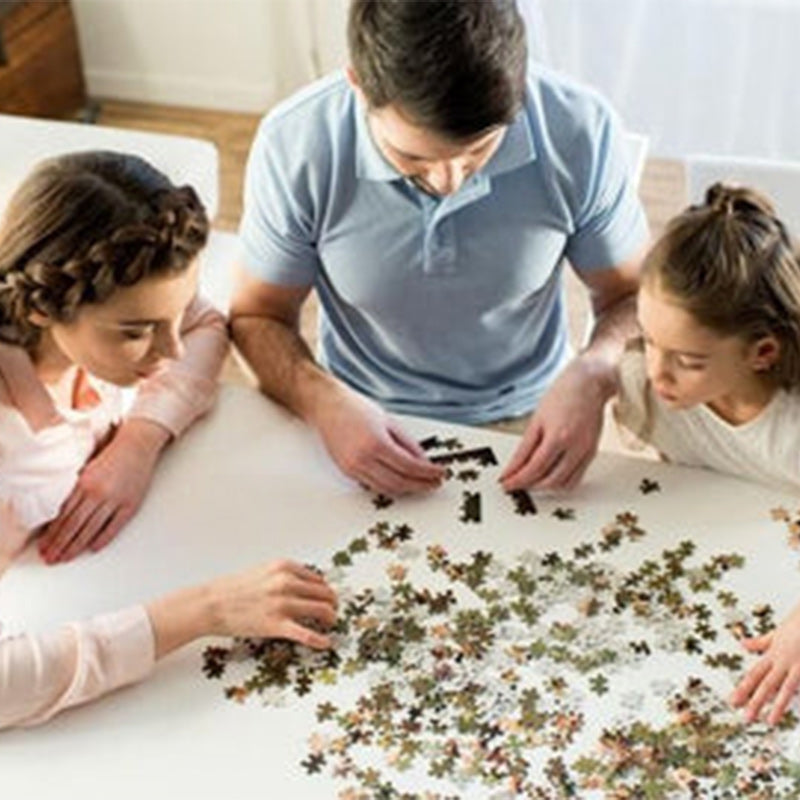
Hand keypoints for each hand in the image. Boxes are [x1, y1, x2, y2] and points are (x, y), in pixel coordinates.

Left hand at [37, 419, 169, 563]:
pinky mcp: (130, 505)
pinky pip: (113, 527)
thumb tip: (60, 512)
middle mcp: (97, 493)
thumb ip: (75, 488)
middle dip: (59, 545)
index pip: (63, 515)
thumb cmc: (111, 454)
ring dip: (75, 546)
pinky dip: (102, 539)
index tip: (44, 546)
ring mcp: (114, 500)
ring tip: (65, 558)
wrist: (137, 445)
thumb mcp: (87, 469)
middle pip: (73, 526)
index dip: (52, 534)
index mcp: (83, 483)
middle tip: (50, 558)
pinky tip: (92, 548)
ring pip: (90, 529)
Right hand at [147, 560, 338, 656]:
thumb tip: (306, 586)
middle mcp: (287, 583)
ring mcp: (282, 604)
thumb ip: (285, 576)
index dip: (325, 590)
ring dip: (330, 618)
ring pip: (322, 610)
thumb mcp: (263, 571)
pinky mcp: (276, 625)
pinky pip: (306, 634)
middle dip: (332, 603)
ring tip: (330, 623)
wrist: (211, 603)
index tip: (327, 597)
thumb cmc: (233, 589)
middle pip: (324, 593)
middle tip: (332, 611)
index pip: (318, 579)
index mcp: (284, 567)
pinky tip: (326, 643)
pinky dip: (319, 640)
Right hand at [307, 384, 444, 494]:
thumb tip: (424, 462)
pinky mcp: (347, 472)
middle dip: (421, 485)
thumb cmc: (356, 409)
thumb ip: (408, 444)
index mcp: (376, 443)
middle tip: (434, 483)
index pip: (410, 466)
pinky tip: (401, 482)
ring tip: (421, 484)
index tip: (440, 473)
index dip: (428, 473)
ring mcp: (353, 468)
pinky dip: (390, 486)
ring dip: (407, 489)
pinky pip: (374, 485)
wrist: (328, 407)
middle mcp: (363, 459)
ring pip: (386, 489)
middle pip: (399, 482)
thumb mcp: (390, 422)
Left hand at [500, 358, 612, 490]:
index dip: (517, 479)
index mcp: (558, 437)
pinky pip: (576, 478)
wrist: (589, 384)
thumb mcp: (536, 420)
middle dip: (529, 485)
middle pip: (548, 479)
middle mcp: (574, 447)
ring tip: (530, 482)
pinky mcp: (592, 453)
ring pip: (563, 484)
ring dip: (544, 487)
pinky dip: (561, 483)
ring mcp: (585, 452)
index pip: (534, 468)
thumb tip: (513, 467)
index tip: (505, 483)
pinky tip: (549, 478)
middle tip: (515, 484)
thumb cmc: (562, 395)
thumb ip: (525, 448)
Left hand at [730, 601, 799, 724]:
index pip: (755, 674)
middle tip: (745, 718)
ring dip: (777, 705)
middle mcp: (783, 661)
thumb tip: (742, 644)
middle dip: (755, 701)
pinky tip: (797, 707)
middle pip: (766, 683)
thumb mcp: (776, 632)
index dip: (743, 688)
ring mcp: (799, 664)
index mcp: (774, 654)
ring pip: (786, 687)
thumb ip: (761, 642)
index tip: (733, 701)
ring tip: (770, 721)